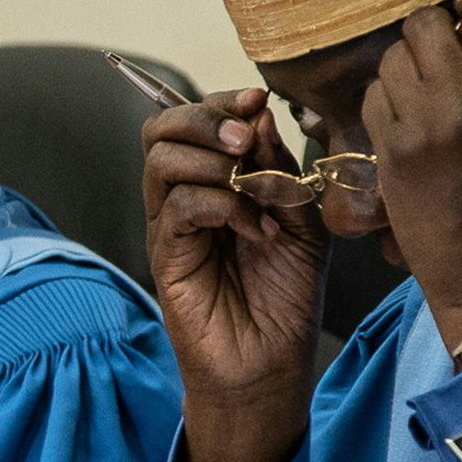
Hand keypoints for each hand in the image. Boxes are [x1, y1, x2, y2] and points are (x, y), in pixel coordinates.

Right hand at [140, 89, 328, 461]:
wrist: (272, 363)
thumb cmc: (286, 296)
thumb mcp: (301, 219)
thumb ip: (280, 167)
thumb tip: (258, 113)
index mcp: (213, 181)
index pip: (195, 119)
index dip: (222, 100)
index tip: (258, 97)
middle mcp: (183, 197)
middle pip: (160, 128)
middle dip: (204, 118)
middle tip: (244, 139)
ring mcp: (170, 227)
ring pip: (162, 160)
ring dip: (213, 162)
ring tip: (256, 188)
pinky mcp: (167, 257)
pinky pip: (180, 206)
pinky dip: (226, 206)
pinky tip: (261, 231)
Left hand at [361, 0, 461, 360]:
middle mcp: (461, 100)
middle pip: (425, 22)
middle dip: (434, 30)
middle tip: (442, 51)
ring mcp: (418, 126)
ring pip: (392, 57)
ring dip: (406, 65)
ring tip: (423, 90)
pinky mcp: (387, 151)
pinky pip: (372, 96)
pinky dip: (386, 99)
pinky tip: (405, 119)